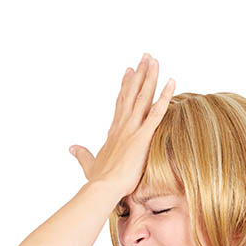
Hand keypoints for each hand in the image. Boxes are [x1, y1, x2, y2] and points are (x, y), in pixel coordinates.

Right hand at [68, 52, 174, 195]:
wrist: (103, 188)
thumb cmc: (98, 180)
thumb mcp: (88, 164)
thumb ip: (82, 154)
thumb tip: (72, 148)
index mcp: (114, 131)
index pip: (121, 103)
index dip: (126, 86)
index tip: (129, 71)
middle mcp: (122, 125)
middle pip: (132, 93)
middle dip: (139, 74)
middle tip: (145, 56)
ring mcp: (132, 129)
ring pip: (142, 97)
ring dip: (150, 77)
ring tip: (155, 60)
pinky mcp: (142, 137)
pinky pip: (156, 112)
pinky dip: (165, 96)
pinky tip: (172, 82)